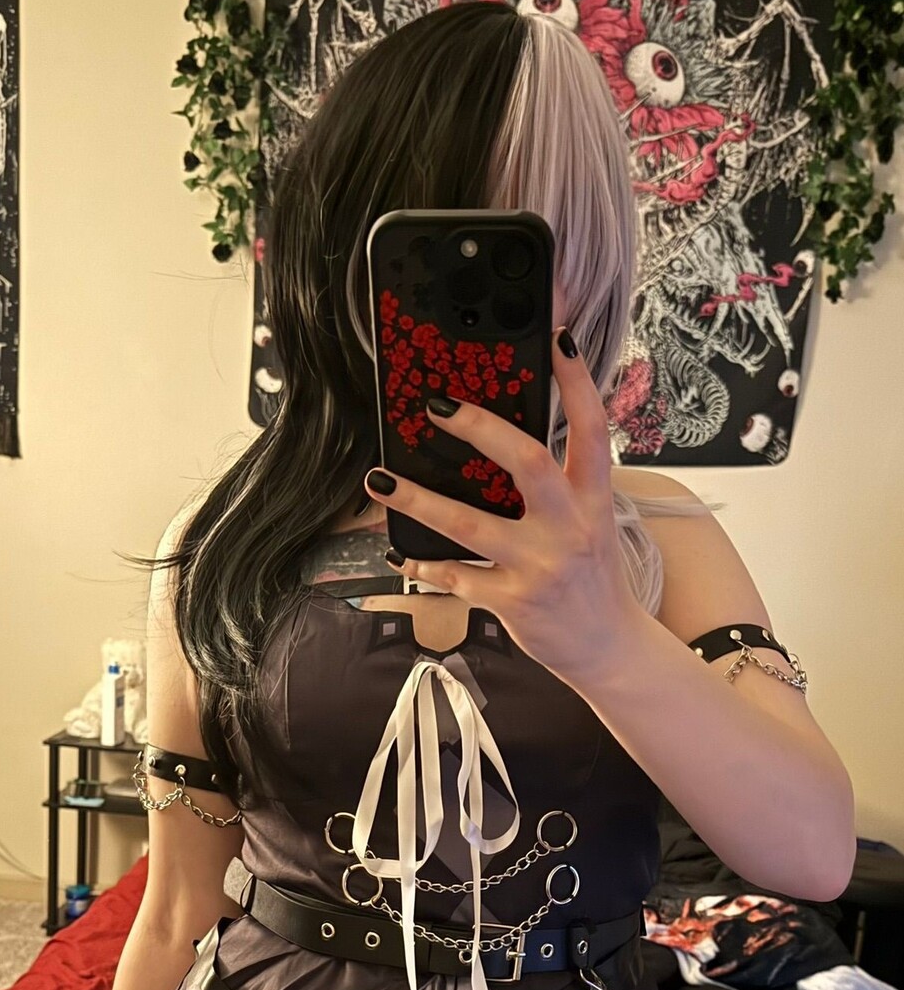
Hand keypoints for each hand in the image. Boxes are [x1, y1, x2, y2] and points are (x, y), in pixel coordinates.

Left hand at [364, 328, 644, 689]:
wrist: (608, 647)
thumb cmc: (593, 578)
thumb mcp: (593, 522)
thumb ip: (563, 485)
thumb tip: (508, 442)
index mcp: (593, 500)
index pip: (591, 430)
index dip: (577, 384)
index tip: (556, 342)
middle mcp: (569, 528)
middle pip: (528, 463)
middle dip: (481, 429)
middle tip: (437, 407)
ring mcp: (539, 566)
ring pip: (471, 525)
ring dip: (418, 501)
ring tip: (380, 480)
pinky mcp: (513, 602)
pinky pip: (457, 577)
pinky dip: (424, 565)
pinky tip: (400, 554)